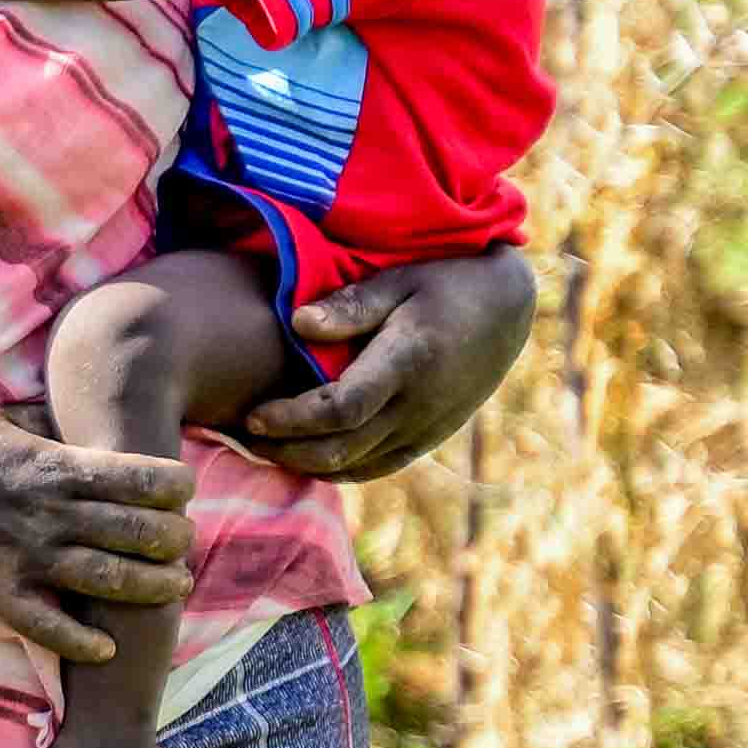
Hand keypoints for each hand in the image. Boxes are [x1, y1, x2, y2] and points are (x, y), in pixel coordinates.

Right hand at [0, 404, 195, 664]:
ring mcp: (19, 556)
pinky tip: (107, 647)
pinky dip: (82, 643)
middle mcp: (44, 512)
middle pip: (138, 531)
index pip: (142, 478)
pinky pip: (47, 627)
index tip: (183, 491)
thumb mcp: (0, 419)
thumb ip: (50, 430)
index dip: (177, 487)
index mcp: (51, 464)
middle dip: (175, 540)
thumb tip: (87, 428)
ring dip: (151, 588)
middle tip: (184, 543)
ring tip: (173, 587)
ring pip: (108, 581)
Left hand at [236, 247, 538, 481]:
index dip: (292, 419)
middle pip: (341, 448)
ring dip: (303, 464)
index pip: (342, 408)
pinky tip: (301, 456)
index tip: (252, 415)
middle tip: (241, 436)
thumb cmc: (444, 281)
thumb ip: (351, 305)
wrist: (506, 308)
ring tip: (261, 447)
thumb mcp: (400, 278)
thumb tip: (297, 323)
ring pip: (355, 467)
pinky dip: (335, 469)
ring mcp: (426, 428)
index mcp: (409, 362)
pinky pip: (375, 468)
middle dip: (285, 449)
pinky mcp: (429, 439)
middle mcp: (419, 406)